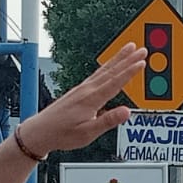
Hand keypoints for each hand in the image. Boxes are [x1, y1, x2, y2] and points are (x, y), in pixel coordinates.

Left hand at [17, 44, 145, 154]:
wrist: (40, 131)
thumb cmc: (62, 134)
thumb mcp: (87, 133)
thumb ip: (108, 121)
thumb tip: (127, 111)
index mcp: (91, 99)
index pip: (115, 82)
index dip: (130, 72)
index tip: (142, 62)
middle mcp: (87, 90)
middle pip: (111, 71)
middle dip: (128, 59)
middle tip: (142, 49)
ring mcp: (82, 88)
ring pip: (104, 69)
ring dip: (118, 58)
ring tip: (129, 48)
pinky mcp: (78, 90)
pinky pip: (97, 74)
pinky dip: (107, 66)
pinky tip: (110, 65)